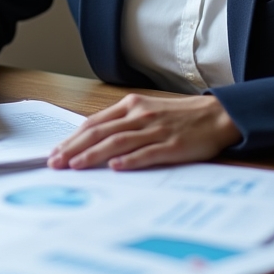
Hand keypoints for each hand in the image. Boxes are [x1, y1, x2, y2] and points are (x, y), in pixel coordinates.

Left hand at [48, 92, 240, 170]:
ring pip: (117, 142)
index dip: (72, 138)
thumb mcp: (147, 112)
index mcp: (131, 106)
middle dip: (74, 148)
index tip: (55, 152)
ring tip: (75, 166)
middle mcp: (139, 116)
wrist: (217, 115)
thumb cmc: (179, 117)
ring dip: (93, 155)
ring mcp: (155, 130)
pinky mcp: (172, 146)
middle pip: (100, 132)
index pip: (93, 122)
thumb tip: (93, 141)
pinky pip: (147, 153)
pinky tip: (115, 167)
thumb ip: (122, 124)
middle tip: (55, 163)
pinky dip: (129, 160)